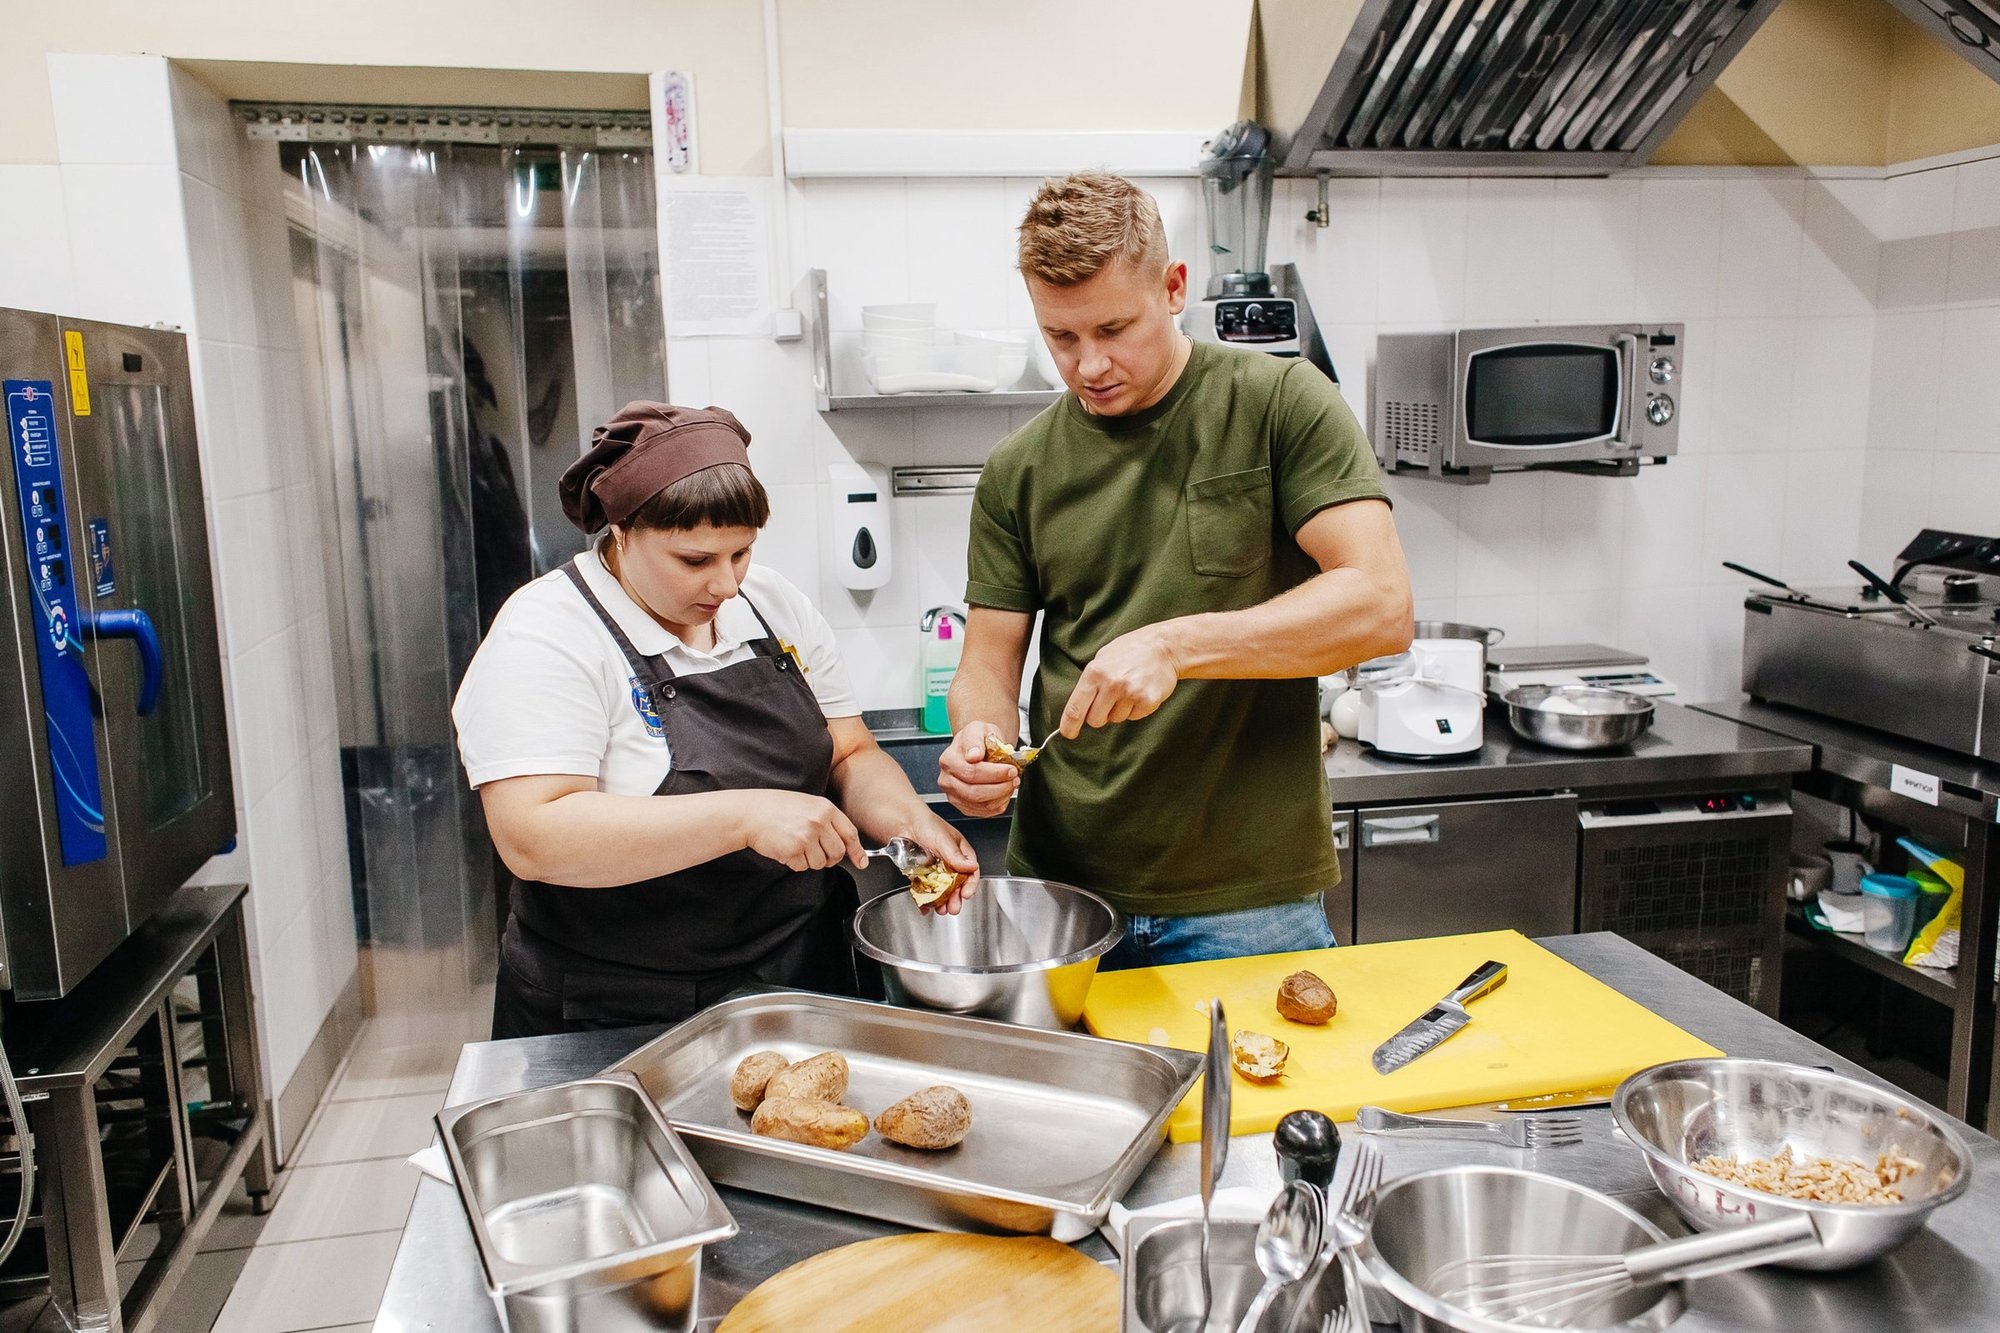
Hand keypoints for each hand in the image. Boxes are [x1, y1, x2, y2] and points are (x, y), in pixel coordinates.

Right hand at [742, 791, 865, 871]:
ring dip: (809, 860)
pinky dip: (795, 863)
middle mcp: (819, 822)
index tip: (861, 862)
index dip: (857, 851)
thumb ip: (827, 821)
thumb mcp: (807, 805)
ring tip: (795, 846)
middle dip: (829, 858)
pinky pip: (803, 867)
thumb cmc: (775, 808)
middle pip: (838, 853)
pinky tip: (785, 848)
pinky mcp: (793, 850)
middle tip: (814, 852)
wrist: (749, 813)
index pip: (850, 833)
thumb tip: (846, 844)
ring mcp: (806, 836)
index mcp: (825, 808)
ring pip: (821, 863)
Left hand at [903, 814, 981, 916]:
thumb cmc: (926, 824)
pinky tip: (925, 907)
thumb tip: (971, 866)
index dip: (971, 884)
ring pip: (942, 891)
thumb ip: (955, 855)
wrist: (902, 823)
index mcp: (960, 853)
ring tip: (941, 909)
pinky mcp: (921, 877)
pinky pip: (925, 891)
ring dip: (943, 902)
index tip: (967, 893)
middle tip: (954, 907)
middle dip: (956, 898)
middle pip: (957, 885)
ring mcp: (936, 871)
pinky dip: (925, 901)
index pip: (971, 871)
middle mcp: (950, 864)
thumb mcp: (943, 839)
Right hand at [938, 722, 1019, 817]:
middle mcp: (947, 780)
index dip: (995, 774)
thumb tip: (973, 755)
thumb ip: (975, 740)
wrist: (977, 748)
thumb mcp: (978, 729)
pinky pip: (984, 812)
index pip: (971, 772)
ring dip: (1002, 796)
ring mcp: (953, 795)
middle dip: (1000, 787)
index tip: (1011, 769)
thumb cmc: (978, 739)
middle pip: (975, 792)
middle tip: (1014, 778)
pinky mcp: (963, 806)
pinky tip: (1004, 793)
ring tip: (1011, 784)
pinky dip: (999, 805)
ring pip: (981, 805)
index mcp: (948, 760)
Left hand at [1060, 626, 1179, 736]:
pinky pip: (1133, 717)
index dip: (1069, 725)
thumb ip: (1090, 682)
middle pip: (1095, 720)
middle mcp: (1112, 684)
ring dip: (1119, 710)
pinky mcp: (1148, 701)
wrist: (1164, 647)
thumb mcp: (1102, 658)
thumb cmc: (1130, 651)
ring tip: (1129, 689)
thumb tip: (1078, 709)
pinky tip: (1140, 691)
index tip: (1068, 733)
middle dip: (1099, 715)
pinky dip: (1135, 709)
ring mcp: (1131, 693)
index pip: (1076, 708)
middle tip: (1109, 699)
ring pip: (1115, 719)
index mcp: (1095, 672)